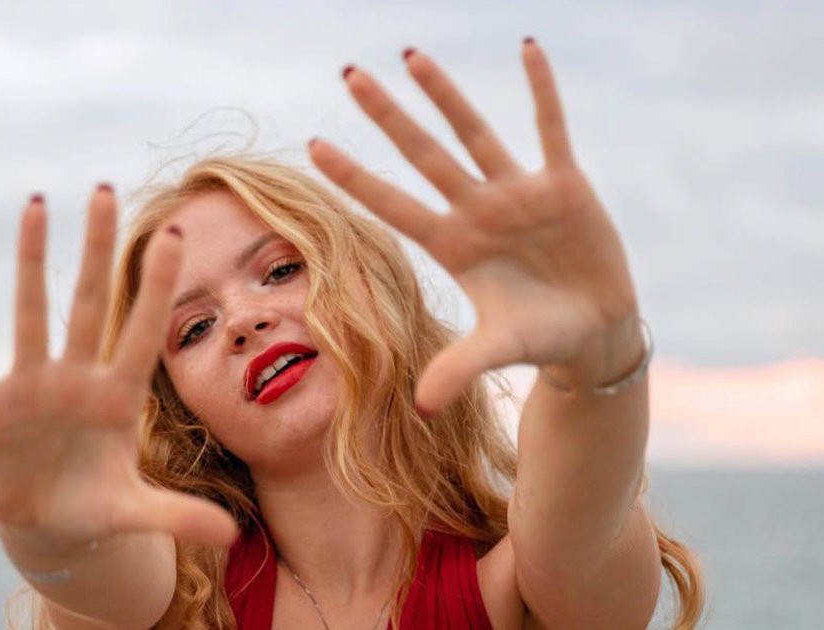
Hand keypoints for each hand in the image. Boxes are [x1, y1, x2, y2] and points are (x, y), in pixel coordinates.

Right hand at [0, 188, 237, 555]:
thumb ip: (178, 516)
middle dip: (96, 251)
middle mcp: (73, 378)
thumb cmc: (97, 504)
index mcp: (115, 397)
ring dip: (30, 262)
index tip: (175, 233)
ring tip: (35, 203)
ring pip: (28, 314)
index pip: (142, 332)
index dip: (157, 288)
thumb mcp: (136, 513)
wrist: (51, 522)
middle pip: (88, 304)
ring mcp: (27, 388)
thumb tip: (230, 537)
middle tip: (105, 191)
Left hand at [310, 40, 643, 413]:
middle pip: (421, 154)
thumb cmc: (542, 340)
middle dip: (386, 115)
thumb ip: (460, 368)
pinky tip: (527, 48)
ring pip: (472, 132)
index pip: (391, 204)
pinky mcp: (563, 183)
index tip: (312, 144)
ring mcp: (517, 193)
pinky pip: (549, 127)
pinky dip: (541, 90)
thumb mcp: (499, 350)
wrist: (596, 330)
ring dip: (444, 94)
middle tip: (348, 74)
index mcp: (452, 246)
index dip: (354, 176)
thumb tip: (421, 405)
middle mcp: (476, 211)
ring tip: (410, 54)